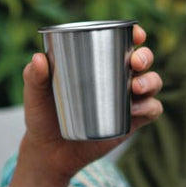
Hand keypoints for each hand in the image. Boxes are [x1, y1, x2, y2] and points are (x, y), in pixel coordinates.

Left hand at [20, 24, 162, 182]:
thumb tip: (39, 58)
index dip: (136, 35)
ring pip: (152, 83)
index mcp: (98, 62)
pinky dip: (150, 107)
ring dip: (151, 81)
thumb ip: (34, 77)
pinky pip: (151, 111)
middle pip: (143, 60)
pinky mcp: (131, 123)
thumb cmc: (43, 115)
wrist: (49, 151)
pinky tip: (136, 110)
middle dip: (146, 56)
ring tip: (135, 88)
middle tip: (134, 62)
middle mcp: (117, 78)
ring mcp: (126, 100)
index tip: (137, 35)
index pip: (123, 43)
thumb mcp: (35, 95)